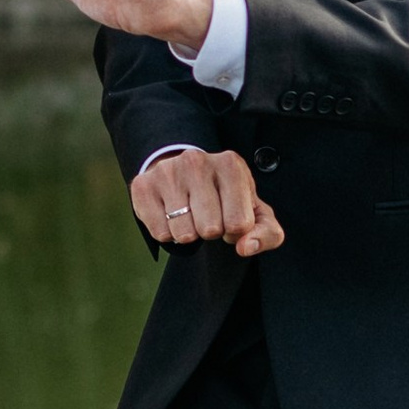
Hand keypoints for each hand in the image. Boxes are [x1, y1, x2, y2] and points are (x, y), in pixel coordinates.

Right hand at [132, 150, 279, 260]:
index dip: (235, 230)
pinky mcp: (143, 186)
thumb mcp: (255, 212)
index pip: (239, 224)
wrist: (183, 173)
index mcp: (230, 164)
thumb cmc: (226, 197)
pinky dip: (168, 233)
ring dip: (189, 233)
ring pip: (184, 233)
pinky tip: (171, 214)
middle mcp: (197, 161)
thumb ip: (266, 233)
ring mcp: (167, 171)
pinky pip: (161, 233)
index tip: (229, 215)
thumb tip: (245, 247)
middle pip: (210, 229)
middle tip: (207, 215)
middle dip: (211, 231)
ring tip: (189, 214)